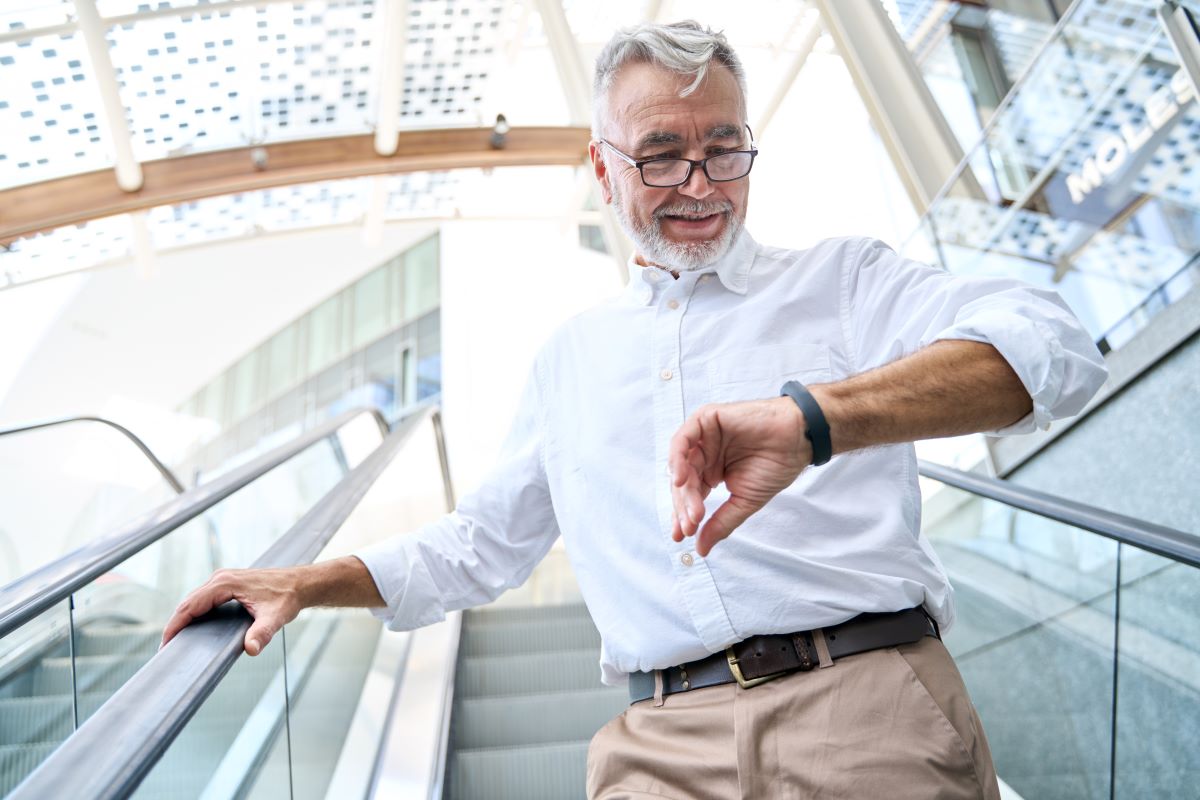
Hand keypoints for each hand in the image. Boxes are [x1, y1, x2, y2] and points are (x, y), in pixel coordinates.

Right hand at [161, 567, 302, 655]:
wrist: (300, 584)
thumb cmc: (288, 597)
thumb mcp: (275, 617)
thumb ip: (262, 633)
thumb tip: (251, 649)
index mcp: (226, 583)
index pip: (191, 605)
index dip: (176, 624)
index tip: (166, 642)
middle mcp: (221, 578)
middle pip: (188, 602)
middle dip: (175, 623)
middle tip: (166, 647)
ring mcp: (224, 580)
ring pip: (195, 599)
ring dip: (183, 617)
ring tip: (175, 639)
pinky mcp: (228, 584)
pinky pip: (204, 598)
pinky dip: (194, 611)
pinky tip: (193, 626)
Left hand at [668, 396, 810, 556]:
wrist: (796, 440)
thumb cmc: (775, 466)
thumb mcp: (744, 501)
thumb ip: (721, 523)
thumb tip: (701, 549)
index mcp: (711, 472)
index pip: (690, 495)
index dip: (684, 515)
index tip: (682, 536)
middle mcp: (704, 454)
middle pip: (684, 483)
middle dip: (684, 506)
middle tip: (690, 526)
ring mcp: (703, 436)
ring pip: (681, 463)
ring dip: (683, 489)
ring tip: (691, 511)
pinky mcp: (706, 419)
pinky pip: (683, 439)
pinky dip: (678, 459)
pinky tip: (683, 480)